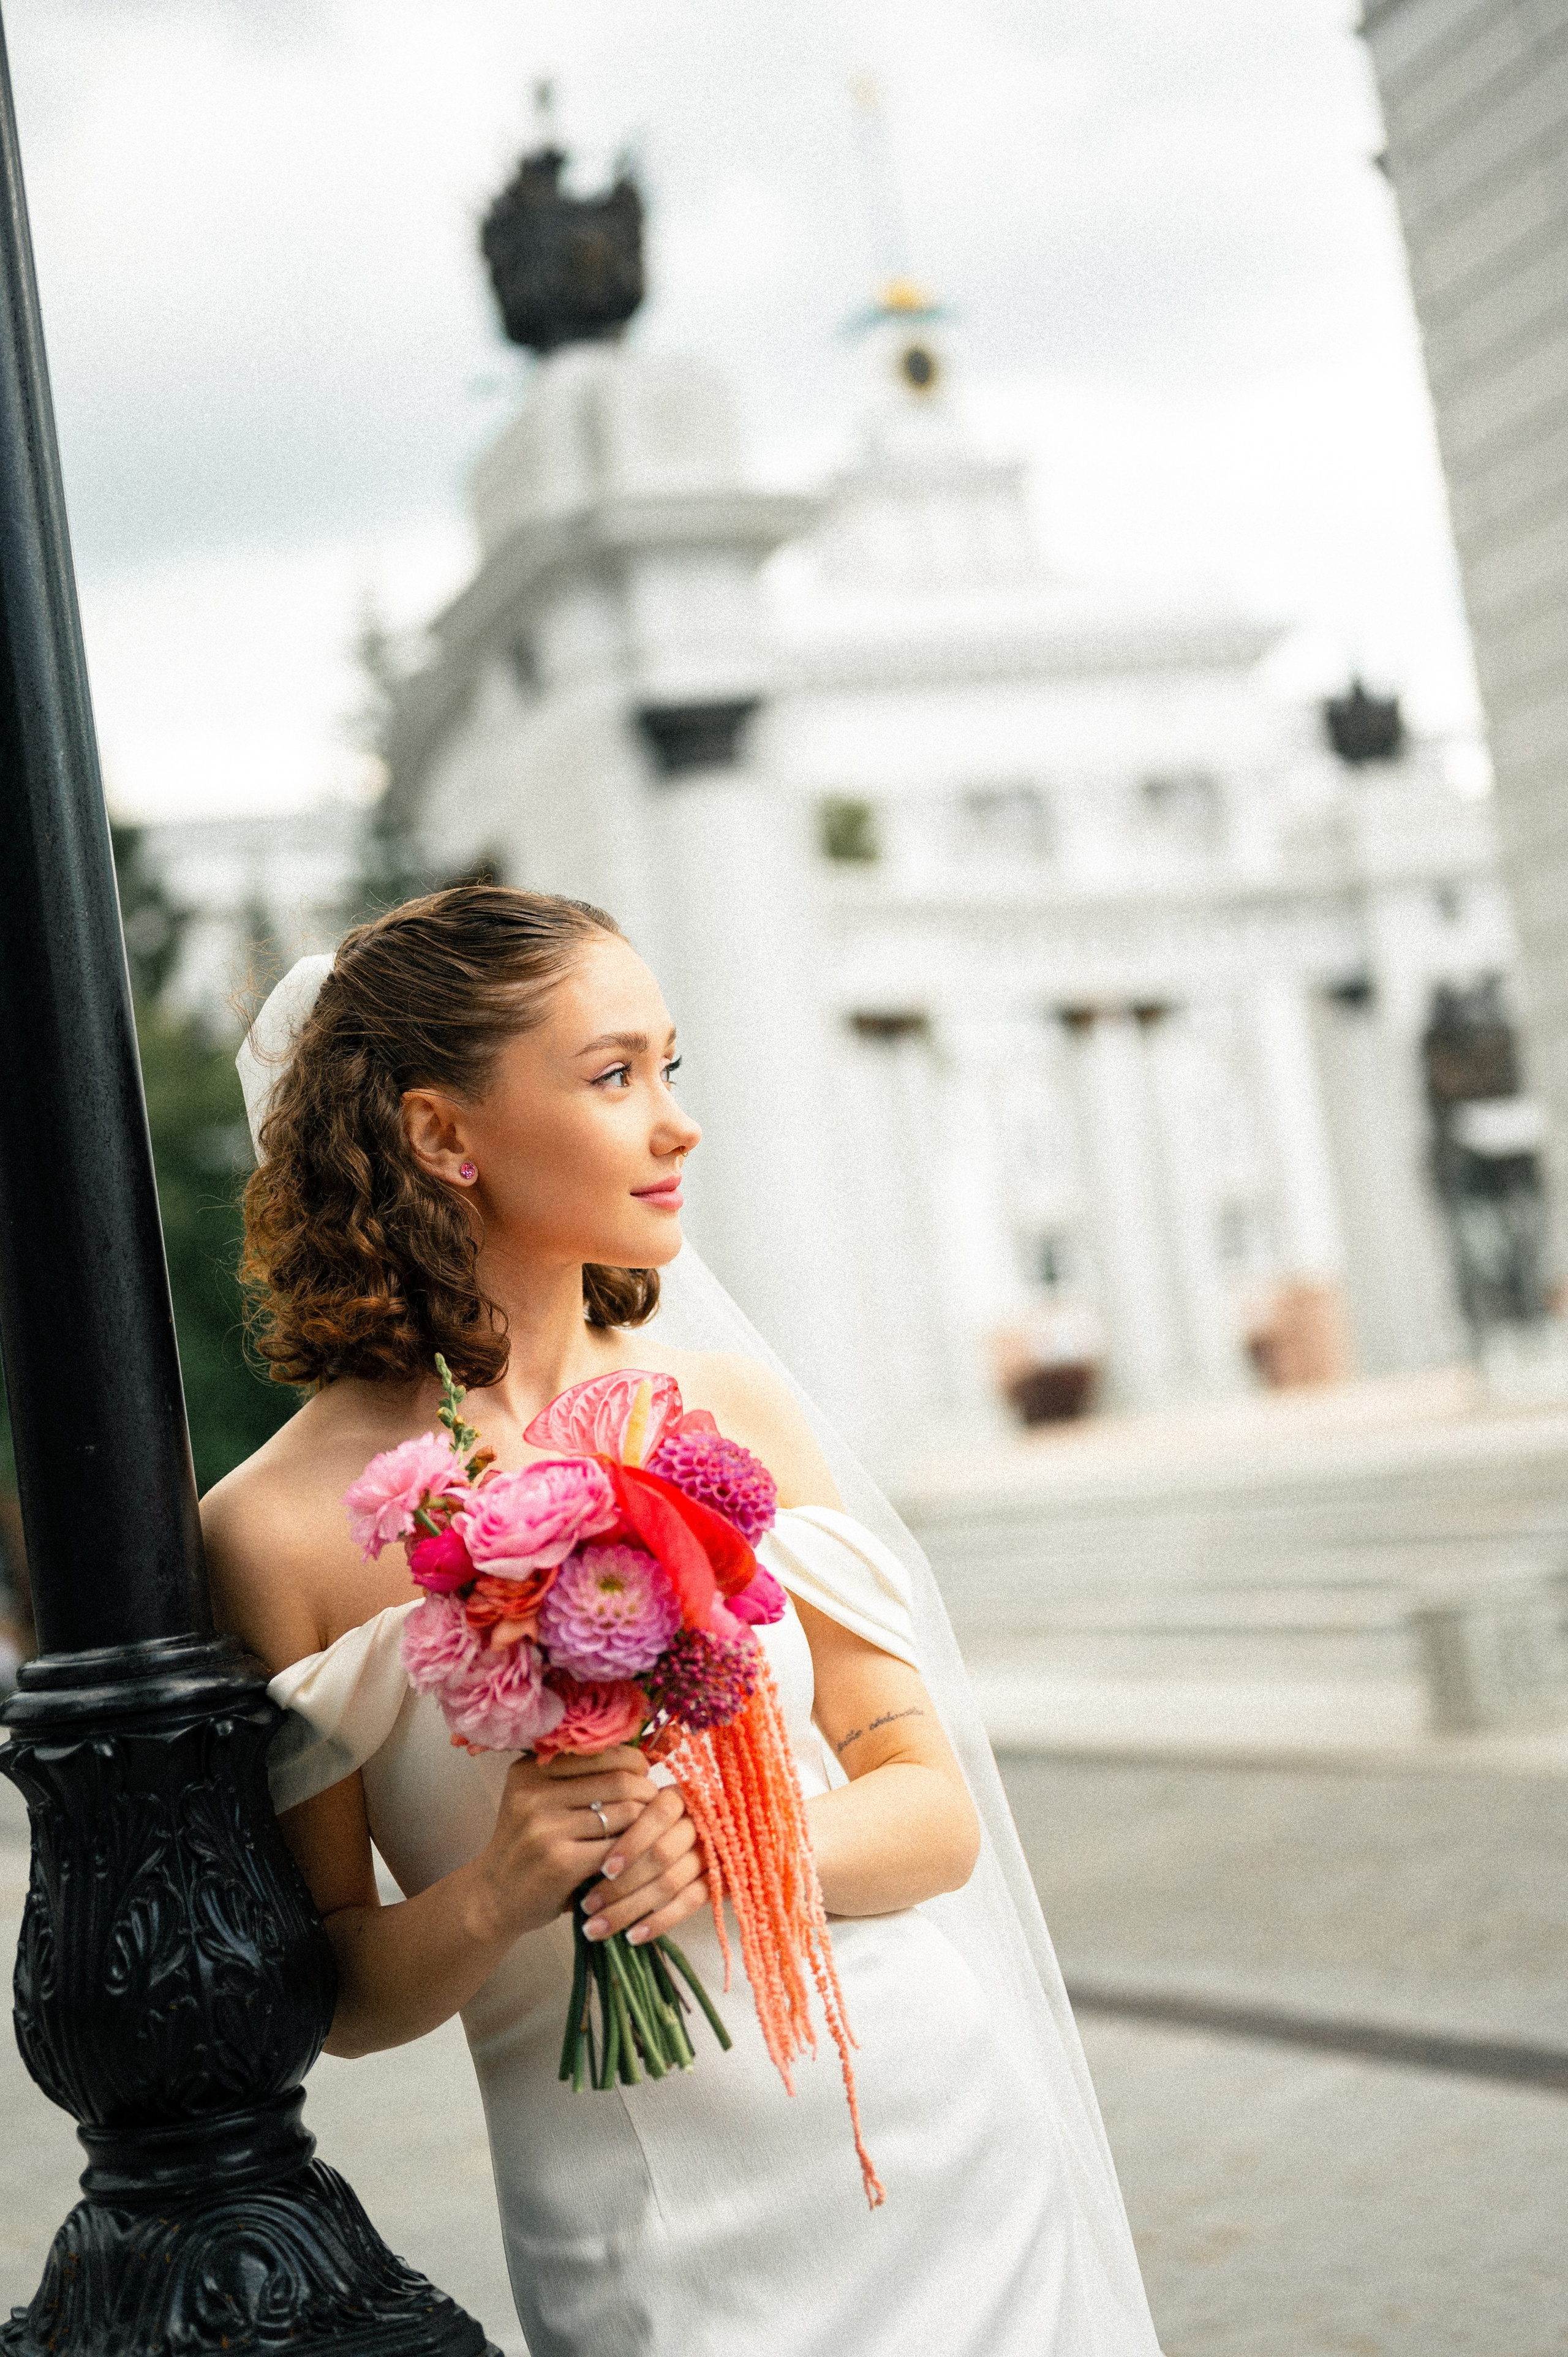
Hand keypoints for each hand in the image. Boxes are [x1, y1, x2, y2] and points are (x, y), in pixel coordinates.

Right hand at [476, 1745, 655, 1939]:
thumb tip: (640, 1757)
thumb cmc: (530, 1845)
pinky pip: (619, 1847)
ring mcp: (546, 1828)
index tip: (644, 1775)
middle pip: (619, 1781)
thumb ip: (576, 1779)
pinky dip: (635, 1851)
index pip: (602, 1753)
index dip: (634, 1762)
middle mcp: (534, 1794)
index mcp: (530, 1771)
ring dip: (647, 1823)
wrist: (494, 1897)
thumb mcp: (537, 1801)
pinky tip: (636, 1856)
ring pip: (625, 1813)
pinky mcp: (561, 1862)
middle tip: (657, 1806)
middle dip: (647, 1792)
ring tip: (651, 1829)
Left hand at [579, 1781, 707, 1947]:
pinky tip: (632, 1937)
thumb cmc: (661, 1826)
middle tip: (586, 1907)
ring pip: (669, 1883)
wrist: (721, 1840)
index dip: (632, 1842)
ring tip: (596, 1928)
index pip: (657, 1816)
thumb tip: (580, 1841)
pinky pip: (690, 1903)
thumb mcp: (646, 1810)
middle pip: (661, 1855)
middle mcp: (698, 1824)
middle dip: (620, 1884)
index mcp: (679, 1798)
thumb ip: (624, 1817)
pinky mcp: (721, 1883)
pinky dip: (659, 1922)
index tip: (603, 1869)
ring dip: (630, 1909)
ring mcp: (712, 1854)